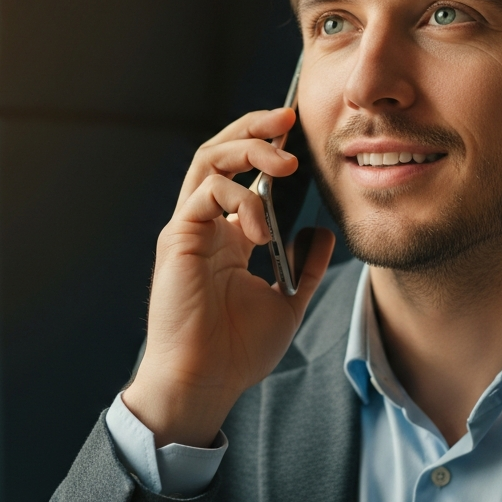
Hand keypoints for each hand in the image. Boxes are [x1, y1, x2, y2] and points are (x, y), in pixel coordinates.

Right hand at [122, 108, 335, 447]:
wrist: (205, 382)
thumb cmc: (236, 350)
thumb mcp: (287, 301)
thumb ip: (304, 265)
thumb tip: (323, 232)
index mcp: (227, 234)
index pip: (240, 171)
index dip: (265, 145)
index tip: (297, 131)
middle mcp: (204, 224)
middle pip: (219, 152)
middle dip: (253, 129)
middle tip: (287, 119)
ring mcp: (188, 228)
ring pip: (208, 161)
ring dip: (249, 152)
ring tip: (285, 164)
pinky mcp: (178, 239)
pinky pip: (206, 193)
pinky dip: (239, 198)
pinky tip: (262, 227)